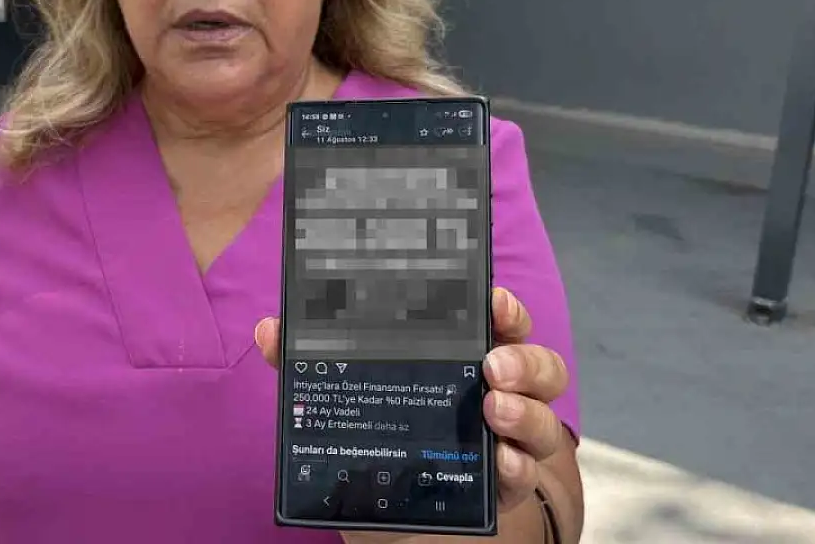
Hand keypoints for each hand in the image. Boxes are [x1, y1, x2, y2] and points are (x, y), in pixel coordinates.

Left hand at [254, 287, 570, 537]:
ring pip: (545, 420)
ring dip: (527, 412)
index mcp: (463, 357)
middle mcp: (496, 394)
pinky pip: (524, 476)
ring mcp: (503, 441)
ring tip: (495, 410)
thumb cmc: (374, 432)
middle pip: (539, 366)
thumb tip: (269, 330)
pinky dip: (518, 466)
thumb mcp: (340, 393)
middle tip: (493, 366)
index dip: (503, 307)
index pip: (498, 322)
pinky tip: (502, 462)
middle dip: (524, 360)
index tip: (491, 302)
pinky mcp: (498, 489)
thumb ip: (308, 361)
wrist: (380, 512)